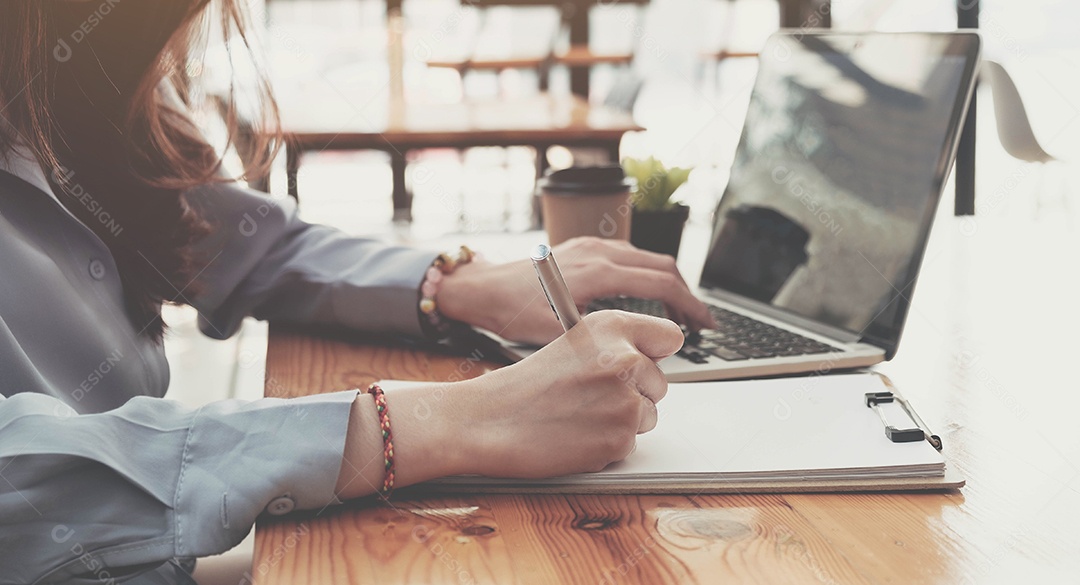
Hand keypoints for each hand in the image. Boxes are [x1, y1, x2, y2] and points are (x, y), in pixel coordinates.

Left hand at [439, 237, 715, 344]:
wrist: (481, 288)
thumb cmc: (512, 312)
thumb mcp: (556, 334)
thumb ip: (599, 339)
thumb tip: (634, 355)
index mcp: (598, 272)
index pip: (662, 283)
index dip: (690, 305)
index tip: (705, 325)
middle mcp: (599, 252)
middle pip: (662, 266)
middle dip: (687, 294)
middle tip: (701, 322)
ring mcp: (592, 245)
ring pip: (648, 258)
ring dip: (668, 282)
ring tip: (680, 312)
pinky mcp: (583, 247)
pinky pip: (629, 256)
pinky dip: (648, 274)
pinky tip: (648, 296)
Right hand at [457, 311, 683, 477]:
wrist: (490, 422)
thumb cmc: (525, 386)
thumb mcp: (572, 344)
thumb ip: (616, 346)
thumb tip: (652, 361)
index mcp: (612, 326)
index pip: (670, 336)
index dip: (656, 352)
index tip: (645, 361)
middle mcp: (625, 358)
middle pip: (660, 383)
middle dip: (635, 393)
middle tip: (590, 396)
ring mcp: (626, 399)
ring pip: (648, 415)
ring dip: (622, 420)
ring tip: (579, 415)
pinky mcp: (621, 437)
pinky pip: (630, 443)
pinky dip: (608, 444)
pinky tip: (577, 435)